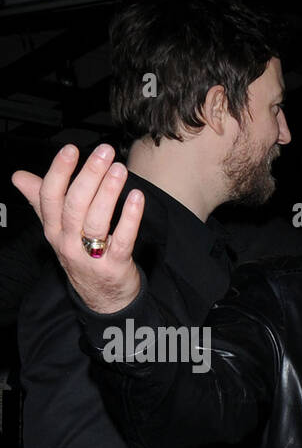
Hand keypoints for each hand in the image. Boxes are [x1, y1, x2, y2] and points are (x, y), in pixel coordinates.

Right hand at [12, 143, 143, 313]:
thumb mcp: (58, 231)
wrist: (103, 298)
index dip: (59, 172)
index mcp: (53, 229)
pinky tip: (137, 198)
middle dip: (89, 175)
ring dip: (109, 192)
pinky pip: (122, 239)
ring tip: (120, 170)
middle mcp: (68, 242)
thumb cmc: (82, 256)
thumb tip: (19, 177)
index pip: (50, 197)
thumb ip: (41, 202)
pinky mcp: (114, 266)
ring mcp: (90, 256)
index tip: (71, 149)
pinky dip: (130, 217)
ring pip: (96, 220)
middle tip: (105, 153)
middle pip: (74, 205)